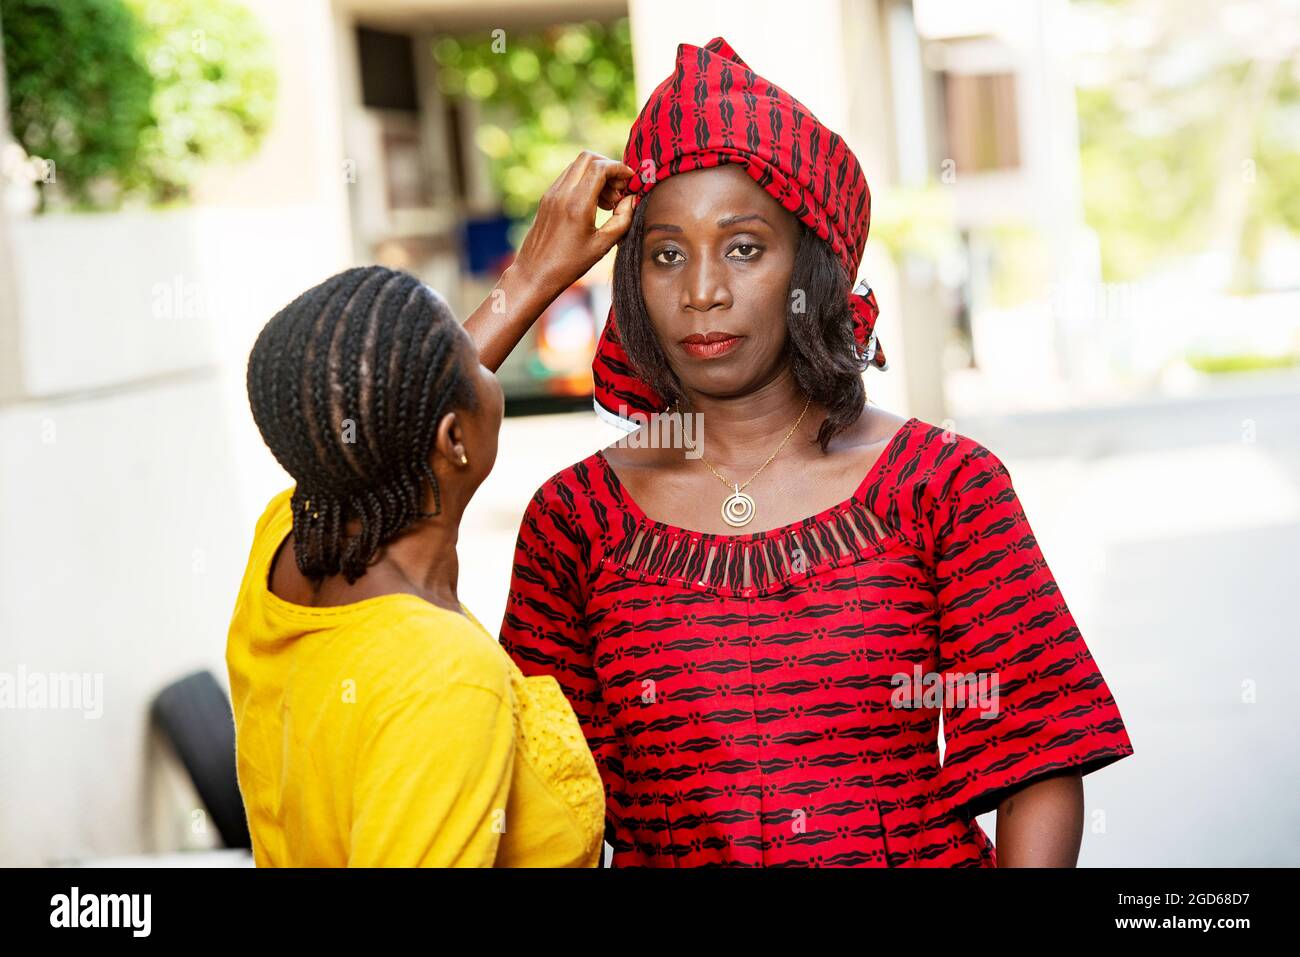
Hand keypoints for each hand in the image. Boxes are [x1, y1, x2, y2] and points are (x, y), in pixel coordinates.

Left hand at [512, 150, 634, 296]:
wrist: (534, 274)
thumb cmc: (569, 265)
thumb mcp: (602, 246)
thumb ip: (622, 220)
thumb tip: (632, 200)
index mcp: (577, 203)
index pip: (600, 167)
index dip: (619, 168)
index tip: (630, 180)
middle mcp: (562, 193)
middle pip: (588, 157)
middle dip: (608, 167)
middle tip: (619, 189)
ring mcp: (551, 193)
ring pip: (577, 166)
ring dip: (596, 174)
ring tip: (607, 201)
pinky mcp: (546, 198)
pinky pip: (568, 177)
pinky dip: (584, 182)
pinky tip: (593, 204)